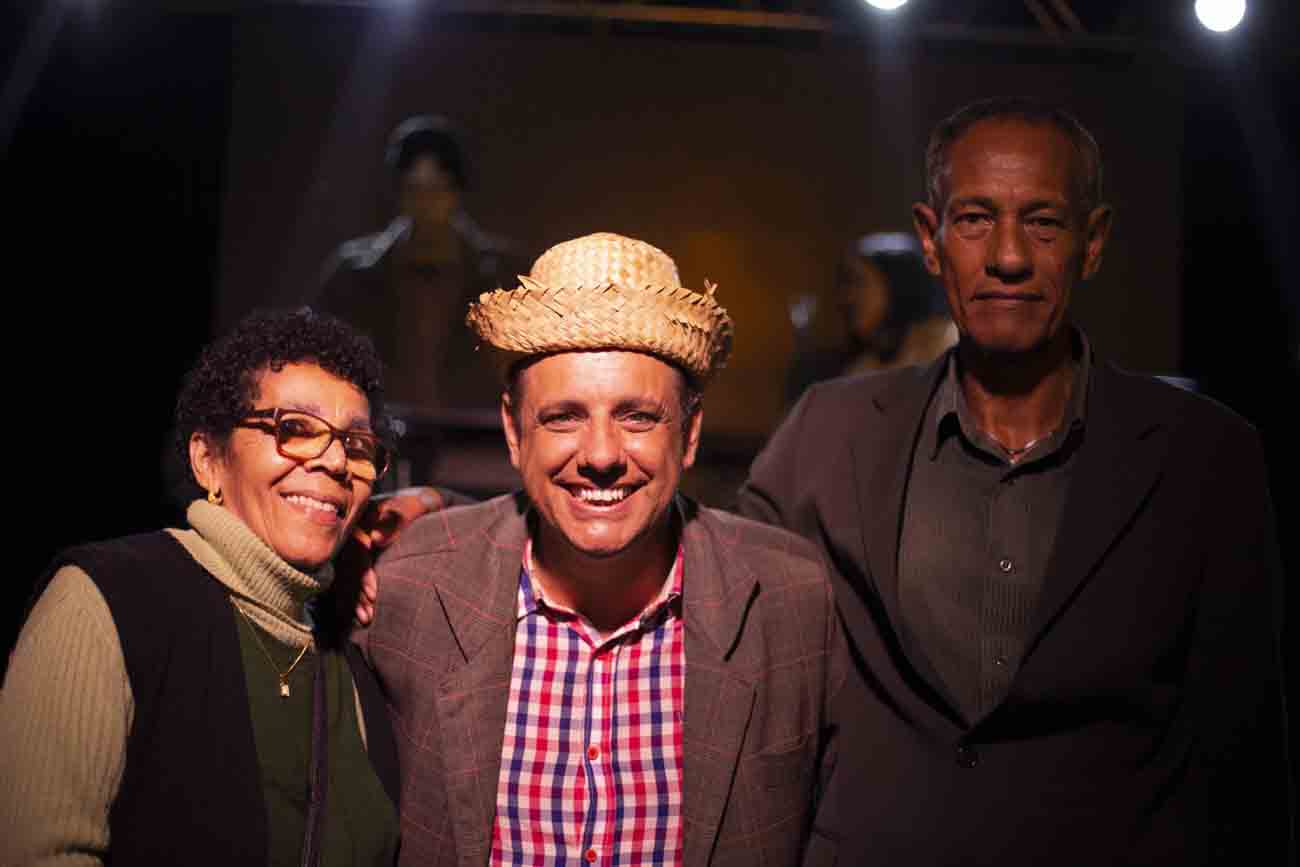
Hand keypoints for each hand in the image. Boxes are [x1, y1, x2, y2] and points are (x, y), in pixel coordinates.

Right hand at [346, 486, 444, 625]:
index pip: (354, 546)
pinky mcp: (352, 557)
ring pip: (345, 574)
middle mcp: (350, 531)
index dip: (361, 571)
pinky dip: (352, 596)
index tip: (373, 593)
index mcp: (361, 516)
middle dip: (356, 591)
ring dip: (353, 598)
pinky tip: (359, 614)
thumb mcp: (413, 506)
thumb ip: (397, 518)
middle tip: (369, 613)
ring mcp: (349, 545)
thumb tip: (375, 540)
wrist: (420, 505)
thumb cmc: (418, 507)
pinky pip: (346, 578)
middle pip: (346, 564)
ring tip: (366, 618)